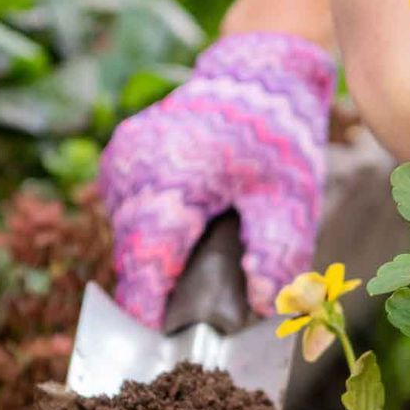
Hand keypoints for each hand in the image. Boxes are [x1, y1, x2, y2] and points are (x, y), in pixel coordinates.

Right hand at [98, 32, 335, 325]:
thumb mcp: (290, 199)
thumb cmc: (276, 137)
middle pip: (135, 250)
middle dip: (158, 284)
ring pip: (127, 233)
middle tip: (190, 309)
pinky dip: (149, 229)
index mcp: (172, 177)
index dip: (146, 304)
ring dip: (154, 256)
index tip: (152, 337)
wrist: (257, 72)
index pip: (147, 257)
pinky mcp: (119, 157)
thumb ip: (275, 253)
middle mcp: (135, 166)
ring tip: (193, 258)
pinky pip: (127, 211)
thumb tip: (262, 304)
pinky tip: (183, 229)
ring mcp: (121, 159)